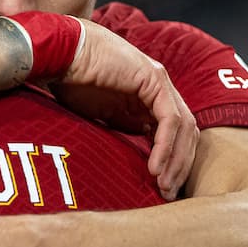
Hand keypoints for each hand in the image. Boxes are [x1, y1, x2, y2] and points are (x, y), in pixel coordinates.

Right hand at [54, 20, 197, 198]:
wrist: (61, 53)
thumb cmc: (72, 82)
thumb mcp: (102, 116)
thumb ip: (122, 130)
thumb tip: (134, 158)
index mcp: (149, 99)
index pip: (176, 134)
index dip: (173, 162)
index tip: (161, 189)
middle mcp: (160, 90)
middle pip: (187, 133)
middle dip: (180, 165)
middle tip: (167, 193)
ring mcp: (160, 83)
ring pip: (185, 128)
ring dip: (176, 160)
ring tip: (161, 185)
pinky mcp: (154, 80)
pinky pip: (170, 120)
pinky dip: (165, 146)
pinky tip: (153, 167)